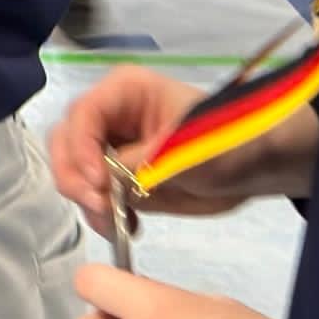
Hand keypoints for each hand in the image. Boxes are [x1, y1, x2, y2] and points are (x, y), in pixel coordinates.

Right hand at [48, 63, 310, 219]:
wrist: (253, 168)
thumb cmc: (227, 142)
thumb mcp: (187, 148)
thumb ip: (143, 161)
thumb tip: (106, 181)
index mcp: (124, 92)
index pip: (83, 114)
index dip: (81, 149)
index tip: (99, 184)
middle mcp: (109, 116)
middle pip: (65, 141)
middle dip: (76, 176)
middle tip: (101, 207)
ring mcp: (110, 147)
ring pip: (72, 170)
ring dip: (86, 200)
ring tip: (116, 222)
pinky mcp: (117, 178)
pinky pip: (92, 195)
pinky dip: (99, 214)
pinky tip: (124, 226)